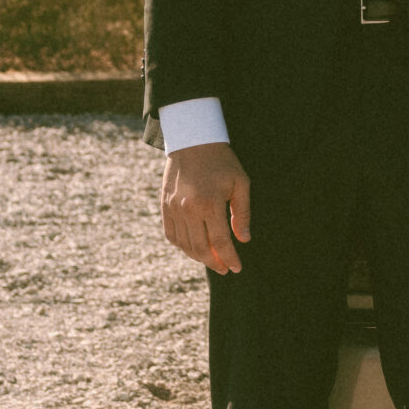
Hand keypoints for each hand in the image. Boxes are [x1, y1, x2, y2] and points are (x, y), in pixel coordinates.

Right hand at [161, 141, 250, 275]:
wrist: (192, 140)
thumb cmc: (221, 161)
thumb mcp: (240, 183)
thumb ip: (242, 213)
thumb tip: (243, 240)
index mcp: (210, 203)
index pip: (220, 242)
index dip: (229, 258)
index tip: (237, 268)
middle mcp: (188, 209)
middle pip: (200, 248)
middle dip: (214, 263)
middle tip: (225, 269)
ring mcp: (173, 208)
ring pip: (184, 245)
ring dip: (198, 257)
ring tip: (212, 259)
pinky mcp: (165, 206)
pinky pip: (171, 235)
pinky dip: (182, 246)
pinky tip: (194, 247)